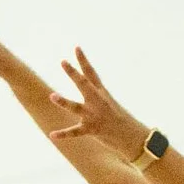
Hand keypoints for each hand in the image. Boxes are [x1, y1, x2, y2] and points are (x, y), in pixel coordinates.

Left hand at [48, 49, 150, 163]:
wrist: (132, 136)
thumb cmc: (120, 120)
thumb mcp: (109, 104)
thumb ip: (97, 96)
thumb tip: (88, 91)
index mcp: (101, 94)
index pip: (91, 74)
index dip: (83, 61)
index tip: (76, 48)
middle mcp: (97, 102)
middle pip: (83, 85)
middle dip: (73, 73)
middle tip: (63, 62)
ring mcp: (94, 115)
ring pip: (76, 107)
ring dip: (64, 102)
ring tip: (52, 96)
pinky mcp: (92, 129)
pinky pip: (75, 132)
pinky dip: (64, 134)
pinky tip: (52, 134)